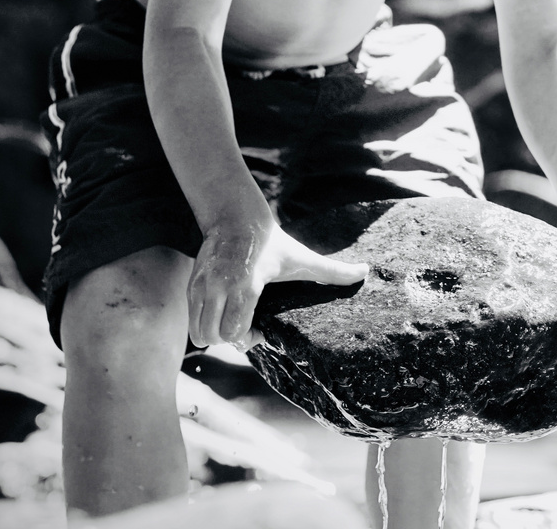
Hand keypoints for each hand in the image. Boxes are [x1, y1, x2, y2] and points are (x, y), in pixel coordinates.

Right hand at [188, 215, 369, 350]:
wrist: (235, 217)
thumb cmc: (273, 241)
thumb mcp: (303, 257)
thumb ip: (333, 271)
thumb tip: (364, 272)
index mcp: (246, 285)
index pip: (233, 332)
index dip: (246, 339)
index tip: (260, 331)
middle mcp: (219, 288)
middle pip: (214, 337)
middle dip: (231, 340)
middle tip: (246, 329)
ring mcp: (202, 287)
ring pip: (199, 332)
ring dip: (215, 335)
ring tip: (233, 323)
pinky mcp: (192, 285)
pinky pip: (191, 320)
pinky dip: (204, 324)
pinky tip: (222, 314)